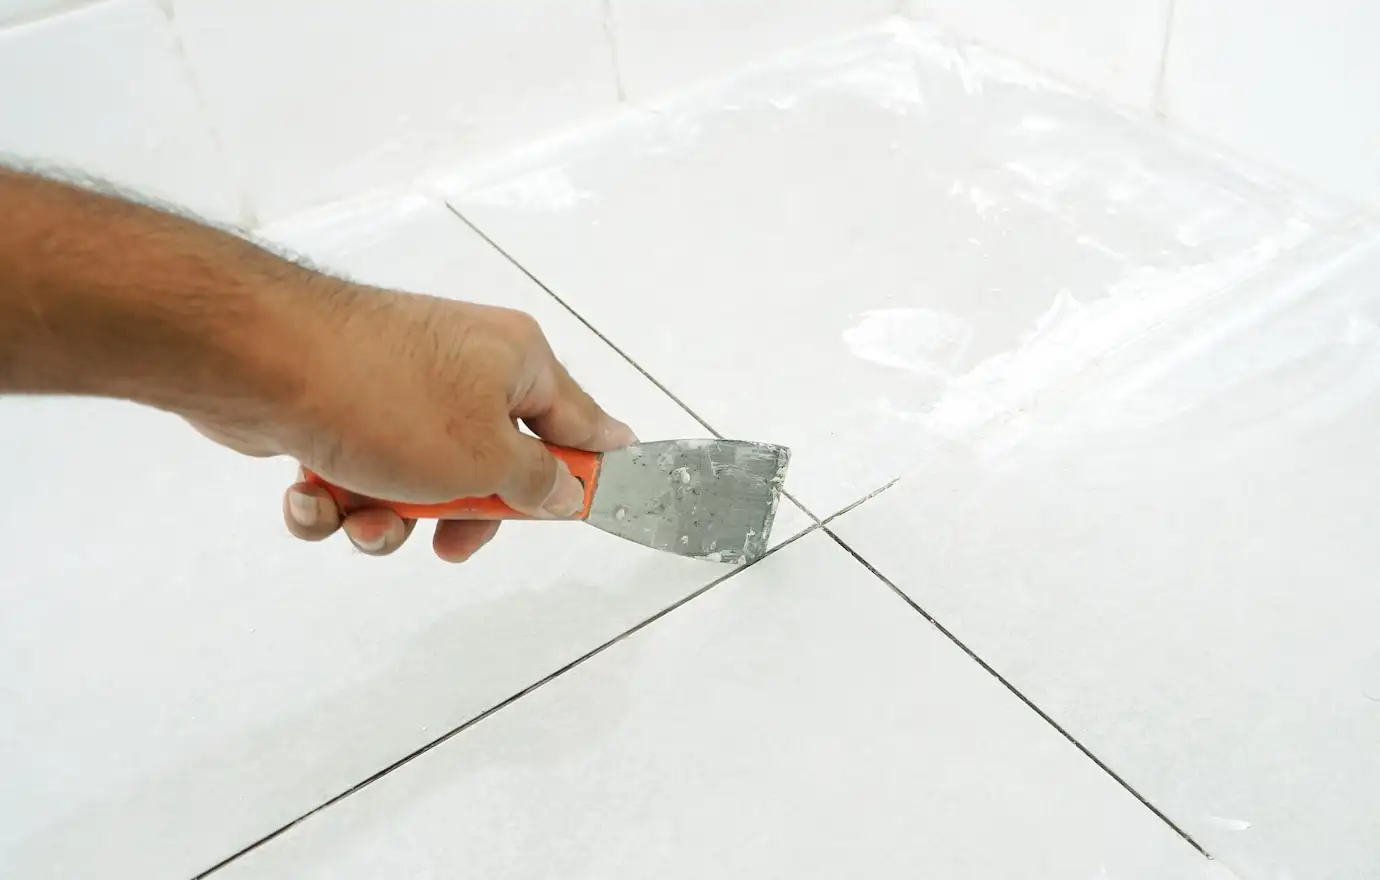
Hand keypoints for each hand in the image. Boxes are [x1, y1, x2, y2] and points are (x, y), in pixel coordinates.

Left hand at [189, 284, 635, 561]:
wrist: (261, 363)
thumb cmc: (388, 401)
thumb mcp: (486, 459)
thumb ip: (536, 482)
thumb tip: (568, 491)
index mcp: (515, 360)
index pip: (577, 420)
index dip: (589, 468)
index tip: (598, 504)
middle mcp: (463, 365)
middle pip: (493, 464)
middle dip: (463, 516)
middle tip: (449, 542)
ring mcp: (399, 385)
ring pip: (418, 480)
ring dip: (390, 519)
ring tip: (362, 521)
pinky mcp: (341, 406)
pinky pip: (358, 471)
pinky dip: (336, 499)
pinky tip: (312, 497)